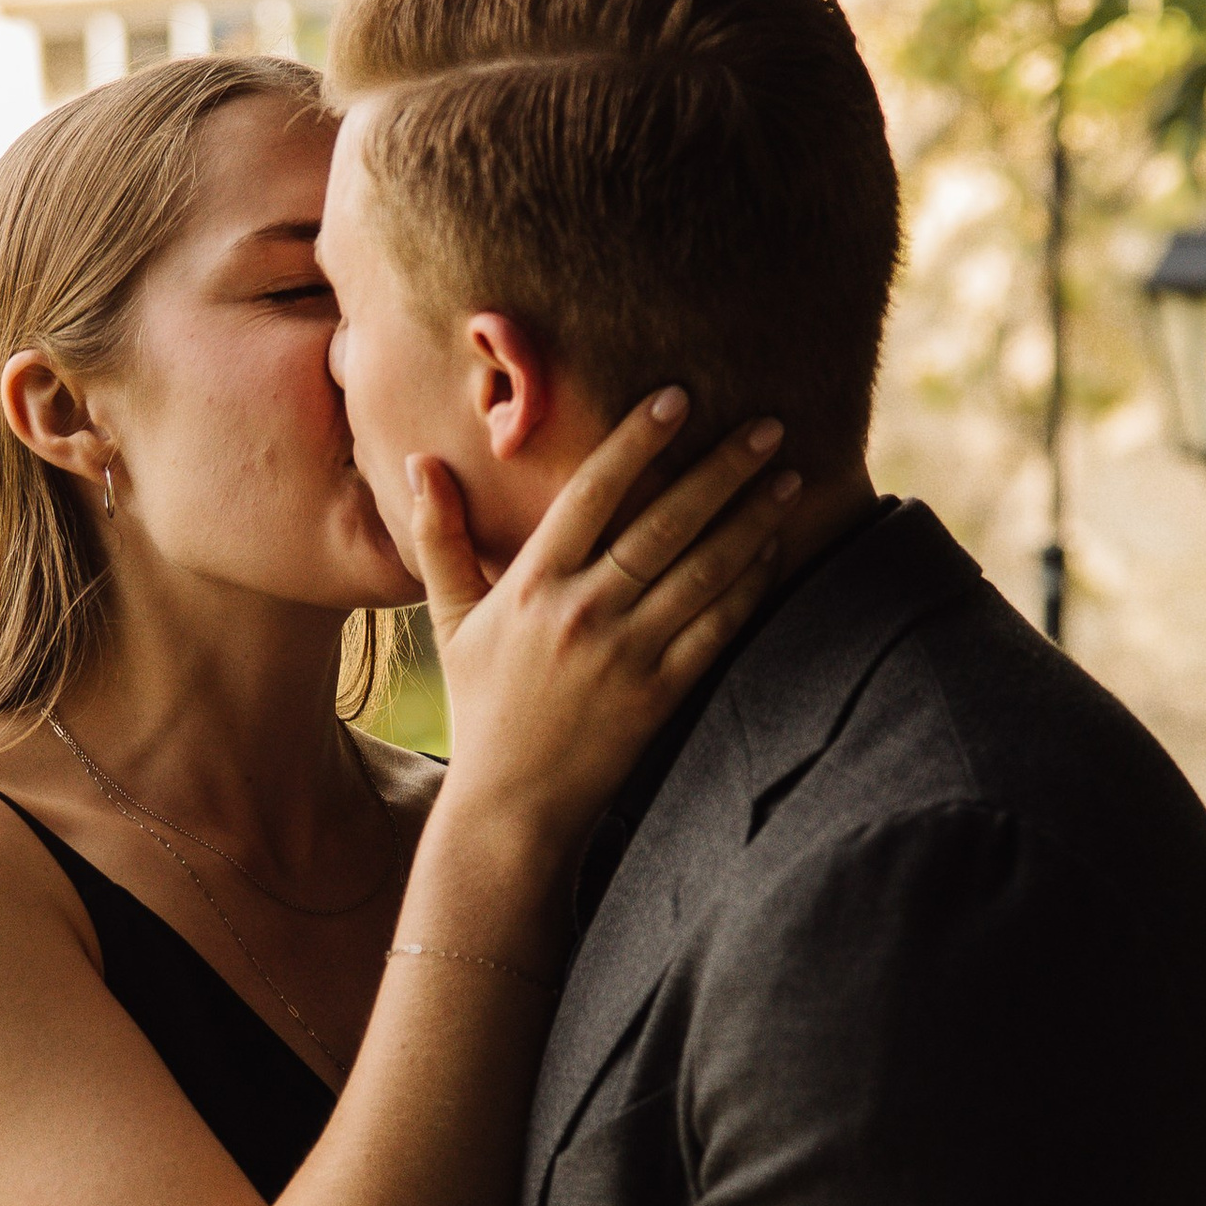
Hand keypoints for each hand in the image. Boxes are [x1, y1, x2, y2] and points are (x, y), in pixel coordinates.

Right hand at [410, 388, 794, 852]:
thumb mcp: (450, 622)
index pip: (591, 494)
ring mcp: (625, 655)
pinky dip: (747, 585)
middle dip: (721, 469)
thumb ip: (439, 539)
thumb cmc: (482, 709)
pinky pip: (714, 628)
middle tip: (768, 425)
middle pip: (664, 524)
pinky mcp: (660, 695)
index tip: (677, 397)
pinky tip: (771, 549)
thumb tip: (418, 463)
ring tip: (787, 477)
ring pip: (701, 572)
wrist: (511, 807)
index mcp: (532, 585)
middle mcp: (582, 612)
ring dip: (750, 519)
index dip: (636, 441)